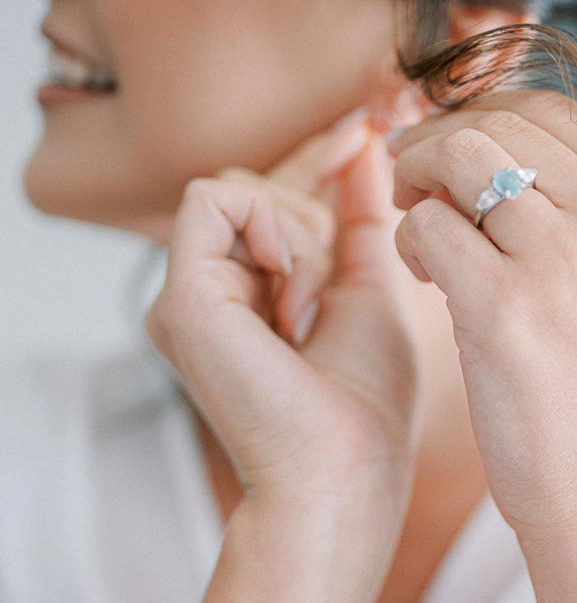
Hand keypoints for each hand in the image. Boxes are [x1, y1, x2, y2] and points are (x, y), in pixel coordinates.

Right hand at [143, 99, 430, 522]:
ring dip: (297, 235)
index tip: (362, 130)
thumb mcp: (369, 290)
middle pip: (256, 190)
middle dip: (311, 208)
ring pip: (239, 191)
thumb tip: (363, 147)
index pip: (272, 202)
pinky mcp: (180, 295)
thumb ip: (358, 220)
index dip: (314, 163)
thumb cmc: (365, 406)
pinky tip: (291, 292)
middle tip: (328, 285)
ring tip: (309, 310)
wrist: (343, 472)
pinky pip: (214, 200)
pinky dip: (269, 231)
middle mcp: (209, 293)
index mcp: (250, 297)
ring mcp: (186, 295)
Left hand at [387, 88, 576, 547]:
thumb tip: (486, 137)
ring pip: (458, 158)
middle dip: (439, 143)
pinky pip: (427, 226)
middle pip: (498, 122)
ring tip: (416, 229)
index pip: (551, 110)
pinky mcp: (506, 306)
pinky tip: (426, 280)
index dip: (483, 119)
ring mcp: (564, 258)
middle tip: (413, 185)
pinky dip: (409, 243)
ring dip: (418, 181)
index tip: (452, 156)